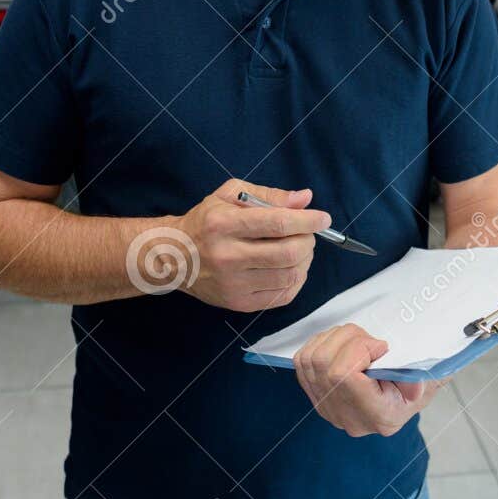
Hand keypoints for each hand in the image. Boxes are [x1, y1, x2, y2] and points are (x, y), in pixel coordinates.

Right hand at [174, 179, 328, 312]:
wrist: (174, 257)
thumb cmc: (206, 221)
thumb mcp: (229, 195)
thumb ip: (269, 195)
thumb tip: (305, 199)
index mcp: (224, 224)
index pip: (277, 224)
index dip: (307, 221)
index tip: (323, 218)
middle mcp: (228, 256)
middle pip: (288, 253)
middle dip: (308, 241)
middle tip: (308, 234)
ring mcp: (234, 283)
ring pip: (289, 276)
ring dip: (305, 261)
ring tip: (299, 250)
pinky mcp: (239, 303)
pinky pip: (283, 296)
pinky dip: (296, 280)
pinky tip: (290, 268)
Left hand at [293, 322, 443, 437]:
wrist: (403, 395)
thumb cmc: (416, 382)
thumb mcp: (428, 380)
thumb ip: (419, 380)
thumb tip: (413, 386)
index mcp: (378, 416)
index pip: (342, 376)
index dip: (358, 349)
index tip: (381, 347)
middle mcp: (348, 417)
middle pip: (324, 362)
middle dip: (349, 338)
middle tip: (372, 342)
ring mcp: (328, 408)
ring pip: (312, 357)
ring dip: (335, 338)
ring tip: (359, 343)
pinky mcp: (315, 396)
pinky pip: (302, 360)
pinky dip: (320, 344)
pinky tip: (342, 347)